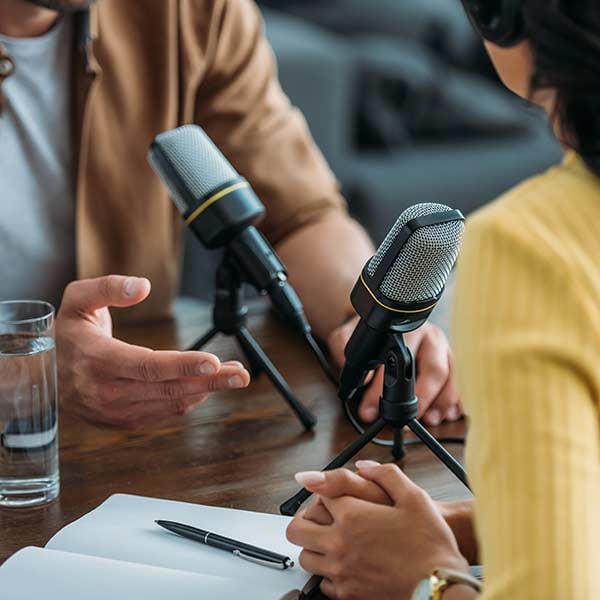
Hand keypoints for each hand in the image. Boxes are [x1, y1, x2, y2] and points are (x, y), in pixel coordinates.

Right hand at [56, 275, 249, 427]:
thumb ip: (108, 288)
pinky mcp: (124, 420)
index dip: (184, 365)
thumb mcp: (76, 300)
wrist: (40, 379)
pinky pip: (164, 412)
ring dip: (206, 391)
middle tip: (241, 375)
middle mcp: (108, 391)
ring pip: (170, 403)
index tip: (214, 361)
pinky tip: (207, 387)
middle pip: (168, 388)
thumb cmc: (64, 335)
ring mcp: (117, 410)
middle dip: (209, 382)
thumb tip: (142, 286)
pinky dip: (189, 400)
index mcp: (98, 360)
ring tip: (233, 377)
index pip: (148, 366)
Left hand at [287, 463, 468, 599]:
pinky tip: (343, 566)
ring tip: (329, 542)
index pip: (319, 495)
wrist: (441, 586)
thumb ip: (385, 474)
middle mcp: (340, 544)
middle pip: (297, 528)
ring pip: (305, 557)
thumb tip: (363, 466)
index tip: (334, 495)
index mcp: (352, 516)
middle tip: (317, 518)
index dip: (327, 492)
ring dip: (313, 547)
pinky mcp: (348, 595)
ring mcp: (341, 572)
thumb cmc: (430, 545)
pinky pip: (322, 583)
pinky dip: (328, 573)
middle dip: (304, 519)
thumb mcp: (414, 497)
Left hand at [327, 316, 461, 425]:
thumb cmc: (371, 334)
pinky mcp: (451, 361)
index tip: (371, 409)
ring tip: (430, 420)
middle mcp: (429, 337)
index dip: (383, 389)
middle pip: (434, 369)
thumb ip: (343, 349)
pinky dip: (454, 401)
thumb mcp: (349, 334)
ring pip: (449, 377)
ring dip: (441, 402)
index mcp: (405, 330)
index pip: (397, 360)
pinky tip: (449, 414)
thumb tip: (356, 376)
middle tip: (405, 419)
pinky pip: (458, 383)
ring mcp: (444, 349)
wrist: (385, 320)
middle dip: (421, 398)